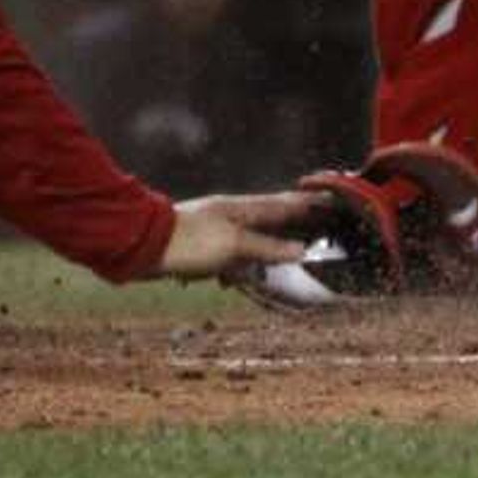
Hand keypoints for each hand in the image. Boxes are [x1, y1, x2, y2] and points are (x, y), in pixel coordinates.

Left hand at [153, 189, 324, 282]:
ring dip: (270, 245)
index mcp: (244, 209)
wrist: (144, 246)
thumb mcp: (234, 245)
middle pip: (272, 219)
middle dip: (294, 224)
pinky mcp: (204, 247)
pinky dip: (243, 263)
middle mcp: (233, 215)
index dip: (309, 204)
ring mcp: (218, 230)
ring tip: (287, 253)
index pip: (285, 204)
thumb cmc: (189, 241)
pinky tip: (239, 277)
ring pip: (253, 237)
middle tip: (319, 229)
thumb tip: (301, 250)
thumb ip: (268, 247)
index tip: (333, 201)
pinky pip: (233, 254)